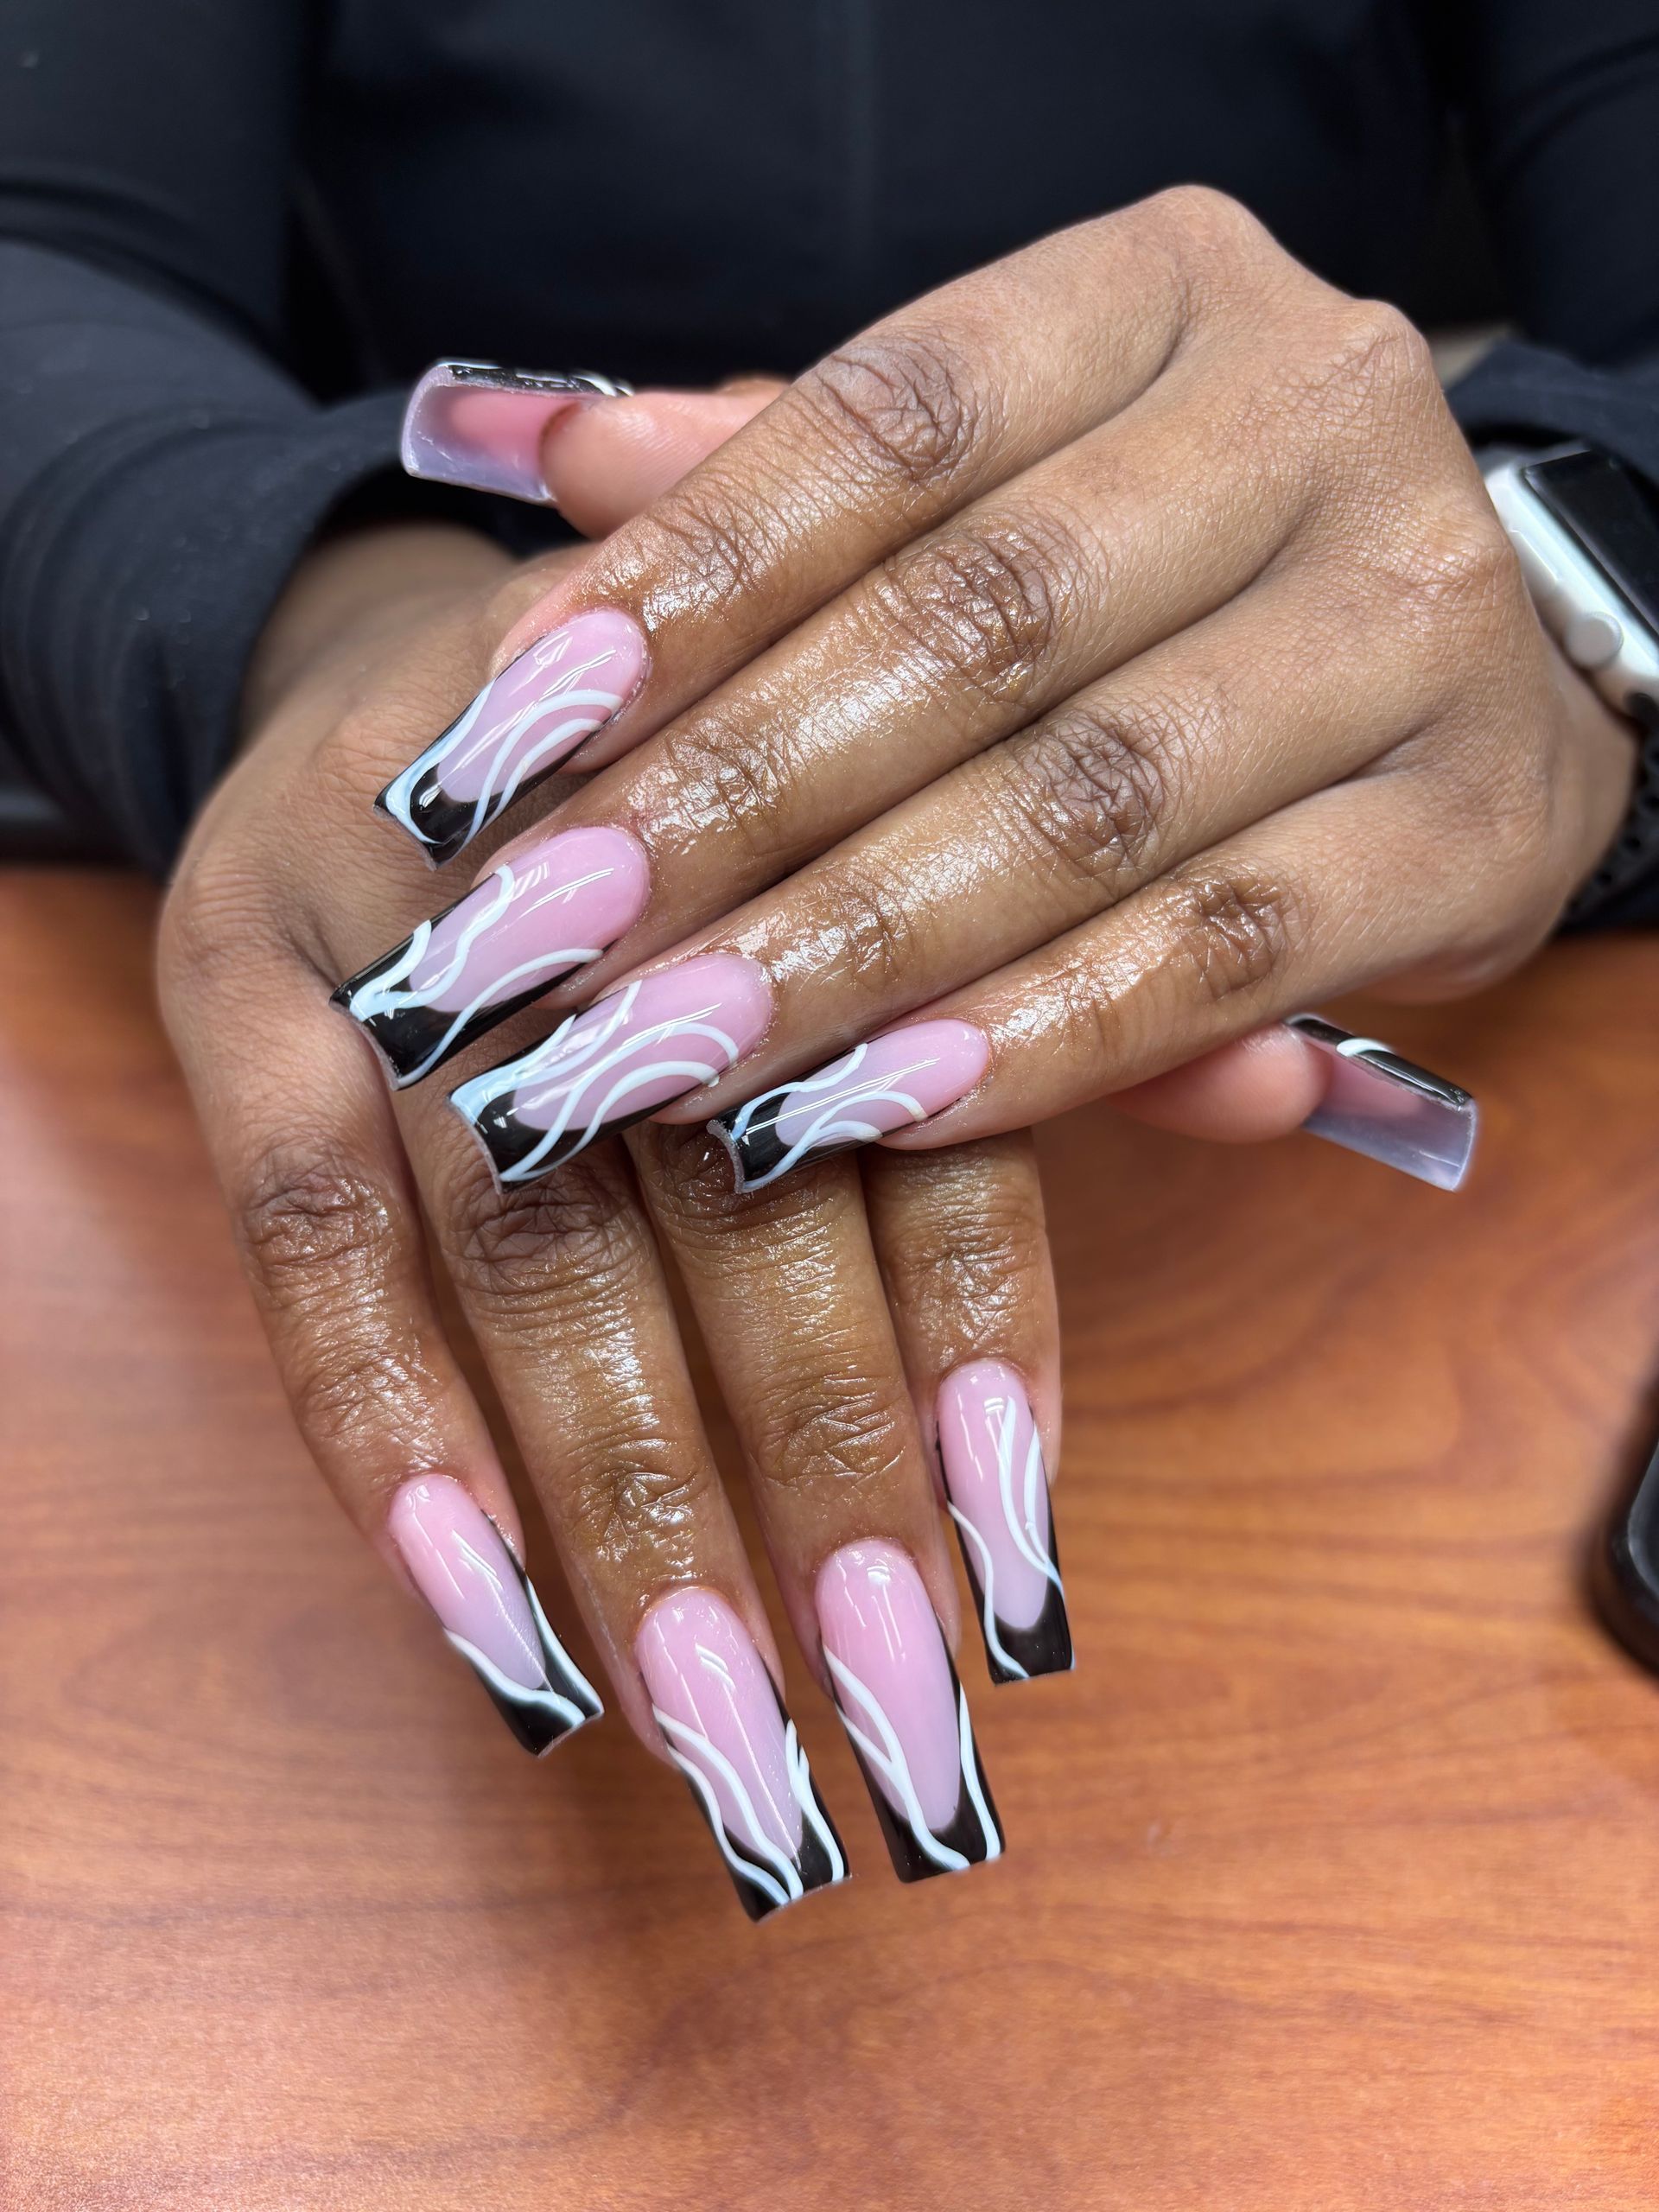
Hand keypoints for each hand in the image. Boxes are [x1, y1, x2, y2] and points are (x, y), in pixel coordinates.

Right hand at [158, 430, 1065, 1920]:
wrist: (426, 667)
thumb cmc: (712, 809)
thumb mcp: (890, 845)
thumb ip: (1061, 980)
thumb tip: (1283, 1090)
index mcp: (812, 803)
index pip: (912, 1103)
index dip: (975, 1337)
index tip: (1020, 1574)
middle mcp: (609, 857)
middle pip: (728, 1197)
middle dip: (813, 1477)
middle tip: (894, 1726)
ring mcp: (405, 922)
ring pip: (527, 1243)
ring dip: (625, 1505)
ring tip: (719, 1736)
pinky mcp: (235, 984)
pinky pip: (309, 1239)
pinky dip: (389, 1433)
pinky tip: (484, 1623)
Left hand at [393, 188, 1635, 1189]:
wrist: (1477, 662)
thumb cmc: (1170, 571)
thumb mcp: (996, 477)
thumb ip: (792, 483)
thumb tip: (553, 461)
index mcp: (1163, 290)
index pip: (892, 425)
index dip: (686, 586)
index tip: (500, 740)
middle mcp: (1314, 416)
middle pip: (975, 626)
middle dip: (729, 808)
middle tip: (534, 948)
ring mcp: (1417, 622)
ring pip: (1090, 807)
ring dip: (848, 954)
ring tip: (656, 1060)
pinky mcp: (1475, 825)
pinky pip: (1226, 954)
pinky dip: (1035, 1043)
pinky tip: (865, 1109)